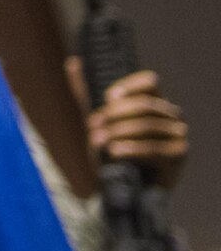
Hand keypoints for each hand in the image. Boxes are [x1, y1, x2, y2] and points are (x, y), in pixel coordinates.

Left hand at [66, 59, 187, 187]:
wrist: (120, 186)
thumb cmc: (112, 150)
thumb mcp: (97, 121)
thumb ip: (86, 94)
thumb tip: (73, 63)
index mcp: (155, 101)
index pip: (150, 82)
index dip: (129, 87)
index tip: (108, 97)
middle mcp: (171, 115)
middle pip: (144, 104)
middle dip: (114, 114)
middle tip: (92, 125)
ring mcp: (178, 134)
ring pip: (146, 125)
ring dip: (117, 133)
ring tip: (98, 141)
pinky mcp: (178, 155)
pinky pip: (153, 148)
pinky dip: (130, 149)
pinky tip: (113, 153)